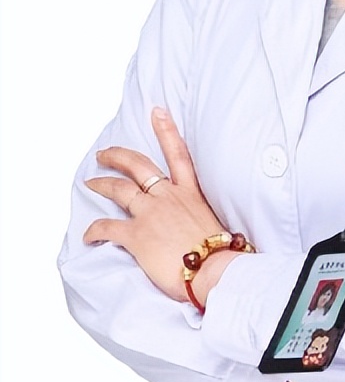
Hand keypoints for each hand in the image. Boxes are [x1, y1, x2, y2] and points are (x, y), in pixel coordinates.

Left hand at [84, 108, 238, 301]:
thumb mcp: (213, 225)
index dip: (167, 130)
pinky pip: (107, 227)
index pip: (178, 154)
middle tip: (104, 153)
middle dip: (118, 155)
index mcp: (190, 193)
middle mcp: (168, 196)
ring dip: (102, 183)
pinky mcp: (137, 234)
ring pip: (119, 189)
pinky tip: (89, 235)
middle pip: (139, 165)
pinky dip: (94, 230)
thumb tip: (197, 230)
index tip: (158, 112)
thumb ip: (199, 220)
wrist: (215, 269)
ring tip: (91, 182)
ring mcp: (151, 213)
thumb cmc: (219, 255)